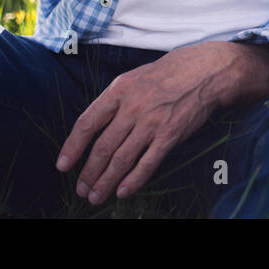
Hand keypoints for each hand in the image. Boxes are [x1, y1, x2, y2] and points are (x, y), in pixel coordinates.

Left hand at [55, 41, 233, 204]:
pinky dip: (133, 180)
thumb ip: (115, 100)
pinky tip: (123, 191)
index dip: (72, 146)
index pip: (87, 122)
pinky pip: (147, 163)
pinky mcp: (170, 136)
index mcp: (119, 90)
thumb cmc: (168, 73)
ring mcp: (152, 123)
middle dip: (88, 172)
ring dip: (106, 181)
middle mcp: (132, 107)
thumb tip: (95, 127)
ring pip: (121, 159)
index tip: (63, 165)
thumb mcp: (134, 77)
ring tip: (95, 196)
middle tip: (80, 188)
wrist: (205, 71)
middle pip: (103, 147)